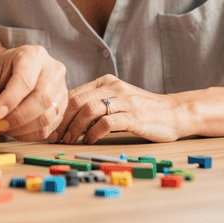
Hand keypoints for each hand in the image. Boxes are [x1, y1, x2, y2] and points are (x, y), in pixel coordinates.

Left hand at [0, 45, 67, 140]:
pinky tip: (16, 130)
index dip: (11, 100)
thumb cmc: (1, 70)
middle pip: (42, 99)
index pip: (26, 80)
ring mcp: (62, 88)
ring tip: (5, 127)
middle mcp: (53, 69)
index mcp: (33, 55)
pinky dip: (30, 134)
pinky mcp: (62, 106)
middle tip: (0, 124)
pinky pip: (49, 127)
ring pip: (48, 116)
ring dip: (23, 128)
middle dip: (19, 117)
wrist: (15, 70)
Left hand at [48, 75, 184, 143]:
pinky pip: (107, 122)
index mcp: (104, 82)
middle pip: (76, 101)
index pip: (72, 93)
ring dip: (74, 128)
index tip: (49, 127)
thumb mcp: (116, 100)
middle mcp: (112, 87)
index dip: (58, 111)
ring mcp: (124, 101)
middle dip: (61, 121)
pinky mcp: (134, 116)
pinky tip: (89, 140)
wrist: (175, 112)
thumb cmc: (141, 110)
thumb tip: (66, 119)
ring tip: (69, 140)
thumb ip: (95, 104)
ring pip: (88, 110)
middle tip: (54, 137)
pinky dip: (94, 132)